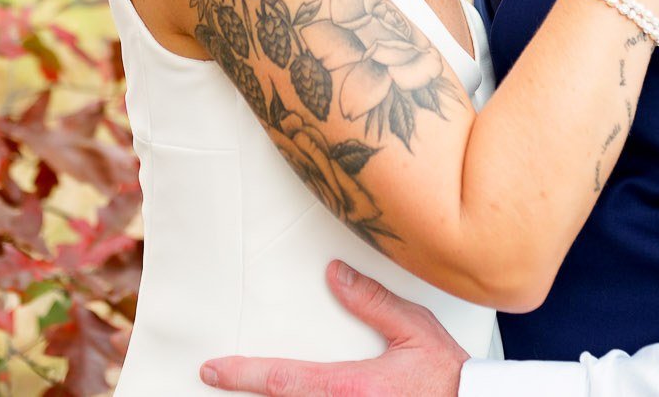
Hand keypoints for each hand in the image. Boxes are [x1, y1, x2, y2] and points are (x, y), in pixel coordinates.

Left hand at [201, 260, 468, 396]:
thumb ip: (373, 302)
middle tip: (217, 378)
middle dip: (249, 392)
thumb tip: (335, 274)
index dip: (243, 374)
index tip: (211, 369)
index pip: (283, 380)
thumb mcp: (415, 329)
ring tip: (251, 385)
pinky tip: (287, 394)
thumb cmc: (447, 376)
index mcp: (351, 388)